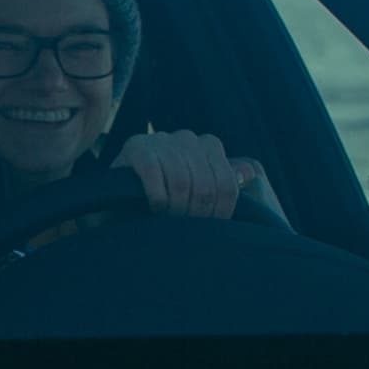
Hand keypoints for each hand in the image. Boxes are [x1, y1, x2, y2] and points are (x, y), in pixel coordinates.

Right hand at [116, 125, 262, 221]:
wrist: (118, 197)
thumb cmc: (164, 196)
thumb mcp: (196, 190)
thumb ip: (221, 182)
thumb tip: (250, 172)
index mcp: (208, 145)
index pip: (227, 184)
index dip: (219, 213)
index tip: (207, 230)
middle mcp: (187, 137)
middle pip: (206, 185)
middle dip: (194, 214)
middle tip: (183, 229)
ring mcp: (161, 139)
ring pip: (182, 182)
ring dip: (174, 208)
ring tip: (167, 220)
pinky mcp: (136, 145)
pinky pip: (153, 173)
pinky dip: (156, 197)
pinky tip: (153, 208)